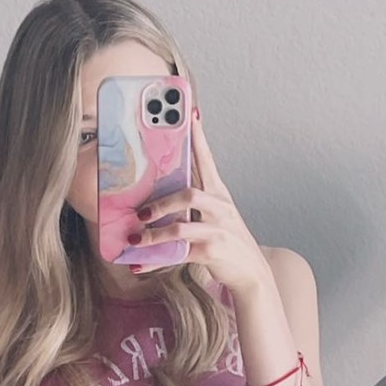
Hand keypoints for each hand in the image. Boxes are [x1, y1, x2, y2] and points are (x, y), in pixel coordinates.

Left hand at [129, 113, 272, 297]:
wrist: (250, 270)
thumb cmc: (228, 239)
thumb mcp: (217, 213)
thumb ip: (196, 199)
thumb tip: (164, 189)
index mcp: (218, 193)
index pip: (207, 160)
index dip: (198, 138)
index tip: (190, 115)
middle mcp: (220, 208)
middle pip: (189, 194)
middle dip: (161, 203)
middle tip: (140, 212)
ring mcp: (217, 230)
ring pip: (181, 227)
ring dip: (154, 234)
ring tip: (135, 239)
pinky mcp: (212, 252)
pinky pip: (178, 255)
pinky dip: (156, 260)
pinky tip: (139, 264)